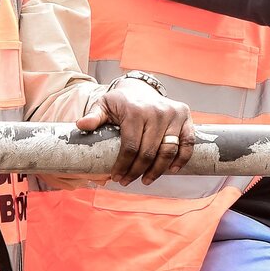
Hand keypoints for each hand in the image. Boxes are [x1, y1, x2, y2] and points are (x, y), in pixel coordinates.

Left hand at [77, 78, 194, 185]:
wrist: (142, 89)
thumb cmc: (121, 102)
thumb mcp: (104, 105)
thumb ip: (94, 116)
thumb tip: (81, 125)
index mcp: (136, 111)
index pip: (131, 146)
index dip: (123, 165)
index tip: (116, 177)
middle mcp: (157, 112)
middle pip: (149, 152)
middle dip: (137, 171)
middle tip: (128, 181)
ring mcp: (174, 115)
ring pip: (168, 150)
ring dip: (158, 170)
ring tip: (147, 180)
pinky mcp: (186, 118)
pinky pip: (188, 142)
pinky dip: (182, 158)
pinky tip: (172, 169)